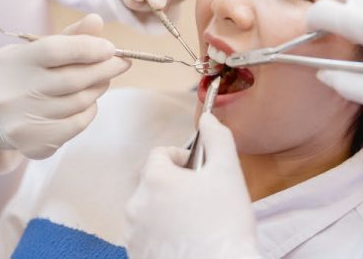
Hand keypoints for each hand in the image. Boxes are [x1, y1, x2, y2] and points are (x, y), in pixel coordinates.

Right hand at [0, 14, 129, 158]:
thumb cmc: (27, 76)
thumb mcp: (38, 51)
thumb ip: (69, 37)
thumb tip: (96, 20)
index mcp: (12, 61)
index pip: (55, 50)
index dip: (88, 47)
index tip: (110, 48)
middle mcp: (13, 92)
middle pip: (73, 79)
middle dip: (104, 69)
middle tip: (122, 63)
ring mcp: (23, 120)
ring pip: (79, 101)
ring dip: (98, 88)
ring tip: (103, 80)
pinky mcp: (35, 142)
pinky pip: (78, 123)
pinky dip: (90, 109)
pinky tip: (88, 102)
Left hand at [125, 113, 260, 258]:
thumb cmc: (225, 223)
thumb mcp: (228, 172)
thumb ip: (217, 138)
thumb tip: (207, 117)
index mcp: (155, 178)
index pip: (160, 154)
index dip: (182, 159)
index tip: (199, 173)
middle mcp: (136, 204)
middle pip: (154, 183)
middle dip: (175, 186)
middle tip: (202, 200)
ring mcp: (133, 233)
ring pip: (150, 210)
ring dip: (167, 210)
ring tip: (195, 224)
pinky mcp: (136, 255)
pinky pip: (147, 236)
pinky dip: (162, 235)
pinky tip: (185, 242)